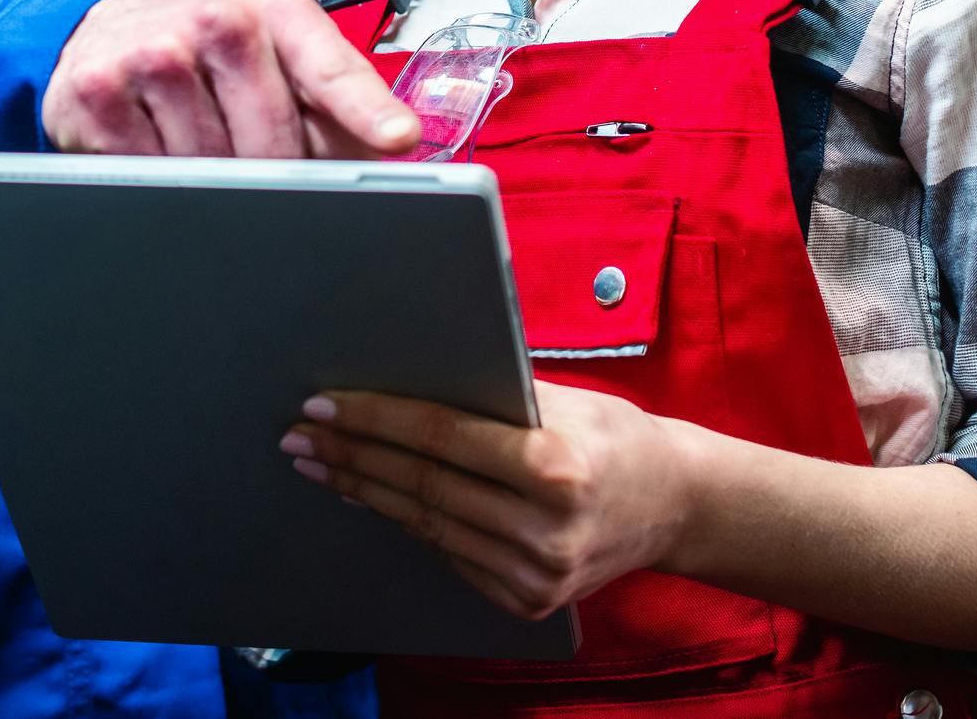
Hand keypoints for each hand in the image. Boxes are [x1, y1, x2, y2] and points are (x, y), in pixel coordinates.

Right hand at [42, 0, 419, 158]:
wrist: (115, 29)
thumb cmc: (214, 53)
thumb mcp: (282, 61)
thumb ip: (340, 108)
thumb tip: (394, 154)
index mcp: (278, 15)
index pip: (330, 68)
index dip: (366, 109)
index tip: (398, 139)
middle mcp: (215, 19)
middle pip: (270, 139)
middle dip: (275, 175)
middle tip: (265, 174)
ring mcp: (153, 52)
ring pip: (209, 164)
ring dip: (213, 180)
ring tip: (205, 147)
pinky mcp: (99, 89)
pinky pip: (150, 172)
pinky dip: (160, 179)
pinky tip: (159, 146)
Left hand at [282, 382, 693, 619]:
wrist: (676, 507)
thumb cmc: (616, 436)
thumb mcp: (565, 400)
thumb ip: (494, 395)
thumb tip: (405, 374)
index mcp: (556, 468)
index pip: (441, 438)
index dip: (375, 420)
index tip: (323, 405)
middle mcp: (545, 530)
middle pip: (424, 485)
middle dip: (352, 457)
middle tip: (299, 437)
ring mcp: (535, 575)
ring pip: (427, 524)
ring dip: (366, 492)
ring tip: (320, 466)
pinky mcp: (526, 601)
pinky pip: (449, 553)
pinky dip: (407, 523)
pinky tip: (372, 497)